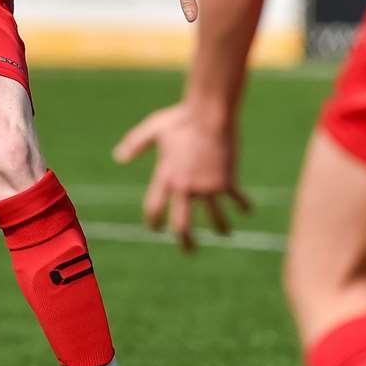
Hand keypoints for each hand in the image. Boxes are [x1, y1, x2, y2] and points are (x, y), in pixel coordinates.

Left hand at [113, 102, 250, 251]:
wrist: (209, 115)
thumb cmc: (181, 118)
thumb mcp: (154, 129)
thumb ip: (135, 144)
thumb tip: (118, 158)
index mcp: (165, 177)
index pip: (154, 208)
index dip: (154, 222)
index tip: (156, 230)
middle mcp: (184, 187)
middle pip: (182, 224)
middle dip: (186, 241)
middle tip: (189, 250)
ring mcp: (206, 187)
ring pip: (215, 219)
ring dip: (221, 229)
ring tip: (224, 234)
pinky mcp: (226, 181)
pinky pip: (236, 200)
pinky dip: (243, 206)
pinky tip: (247, 209)